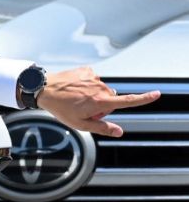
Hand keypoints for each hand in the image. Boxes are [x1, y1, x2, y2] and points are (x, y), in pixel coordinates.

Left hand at [37, 66, 159, 136]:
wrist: (44, 88)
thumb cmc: (60, 108)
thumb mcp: (80, 124)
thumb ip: (102, 128)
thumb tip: (120, 132)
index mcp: (101, 102)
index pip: (127, 101)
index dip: (143, 99)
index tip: (157, 94)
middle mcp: (100, 87)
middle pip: (111, 99)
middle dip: (102, 105)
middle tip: (84, 109)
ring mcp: (94, 77)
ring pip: (102, 89)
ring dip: (94, 95)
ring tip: (75, 98)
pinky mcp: (87, 70)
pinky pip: (93, 79)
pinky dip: (86, 84)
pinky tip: (74, 88)